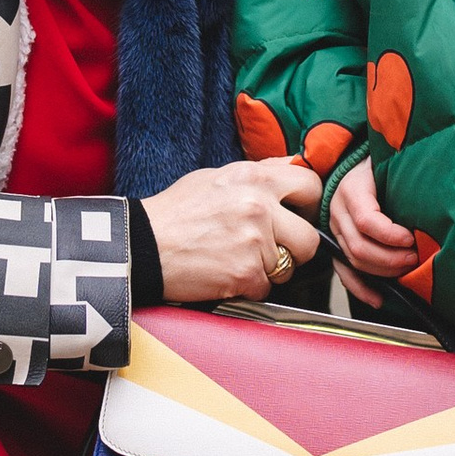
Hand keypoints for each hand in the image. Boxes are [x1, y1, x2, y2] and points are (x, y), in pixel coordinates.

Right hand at [141, 158, 322, 304]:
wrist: (143, 245)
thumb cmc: (176, 211)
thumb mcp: (217, 176)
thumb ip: (259, 173)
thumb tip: (292, 168)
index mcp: (255, 177)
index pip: (311, 186)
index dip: (308, 206)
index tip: (298, 216)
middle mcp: (260, 206)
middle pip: (309, 239)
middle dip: (294, 249)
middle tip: (273, 249)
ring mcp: (255, 241)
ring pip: (287, 267)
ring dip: (268, 270)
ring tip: (238, 259)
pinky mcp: (245, 273)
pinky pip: (265, 288)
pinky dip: (249, 287)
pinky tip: (226, 273)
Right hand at [329, 160, 418, 307]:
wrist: (355, 168)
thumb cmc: (378, 167)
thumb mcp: (387, 164)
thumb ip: (403, 176)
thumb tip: (437, 196)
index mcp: (351, 190)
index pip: (366, 220)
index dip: (390, 234)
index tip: (412, 238)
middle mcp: (338, 212)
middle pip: (359, 246)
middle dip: (390, 258)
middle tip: (415, 257)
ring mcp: (335, 231)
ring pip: (353, 261)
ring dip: (382, 272)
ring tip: (407, 269)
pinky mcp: (337, 246)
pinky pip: (344, 272)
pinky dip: (361, 288)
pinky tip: (379, 298)